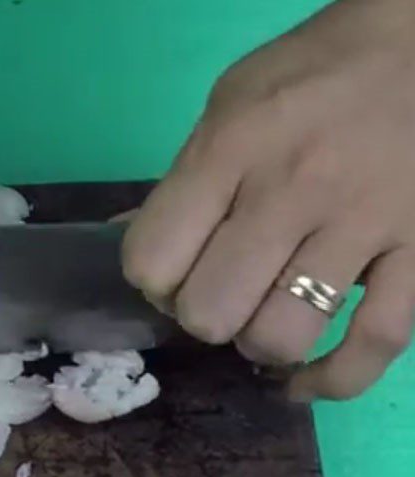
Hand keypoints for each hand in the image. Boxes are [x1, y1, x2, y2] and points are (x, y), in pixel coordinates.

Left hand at [123, 0, 414, 400]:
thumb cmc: (313, 74)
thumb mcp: (228, 106)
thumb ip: (181, 183)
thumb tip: (124, 240)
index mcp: (231, 148)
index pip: (151, 261)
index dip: (152, 282)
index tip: (174, 271)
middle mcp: (293, 189)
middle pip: (209, 312)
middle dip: (202, 316)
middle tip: (223, 290)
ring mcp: (362, 224)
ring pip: (280, 337)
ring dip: (259, 342)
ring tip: (266, 313)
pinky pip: (373, 345)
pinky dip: (331, 379)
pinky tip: (304, 380)